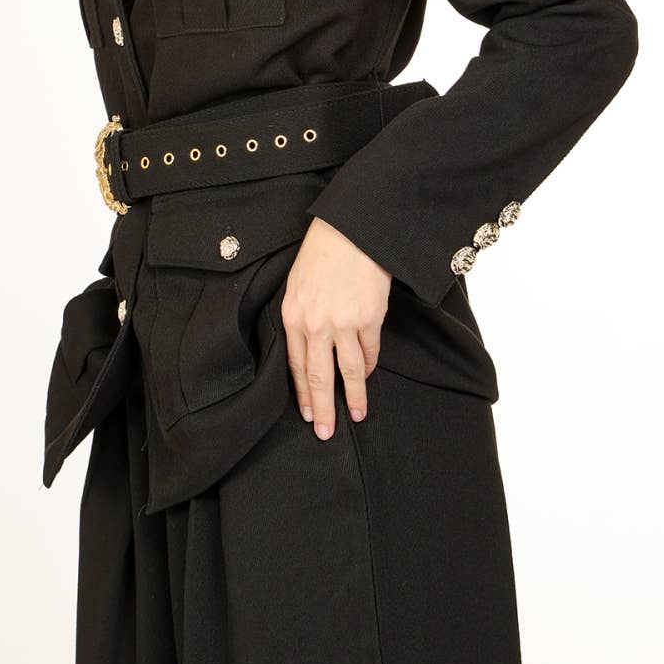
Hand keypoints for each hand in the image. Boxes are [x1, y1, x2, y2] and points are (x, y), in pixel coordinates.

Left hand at [281, 215, 391, 438]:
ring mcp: (343, 323)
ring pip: (349, 371)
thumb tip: (307, 347)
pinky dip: (371, 364)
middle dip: (324, 409)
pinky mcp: (369, 318)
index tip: (308, 415)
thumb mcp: (297, 284)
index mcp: (292, 316)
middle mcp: (315, 324)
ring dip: (354, 396)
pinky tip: (370, 373)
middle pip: (319, 378)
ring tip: (358, 414)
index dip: (303, 394)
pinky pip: (370, 350)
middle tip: (326, 433)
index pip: (296, 366)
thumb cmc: (322, 253)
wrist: (352, 230)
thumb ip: (300, 317)